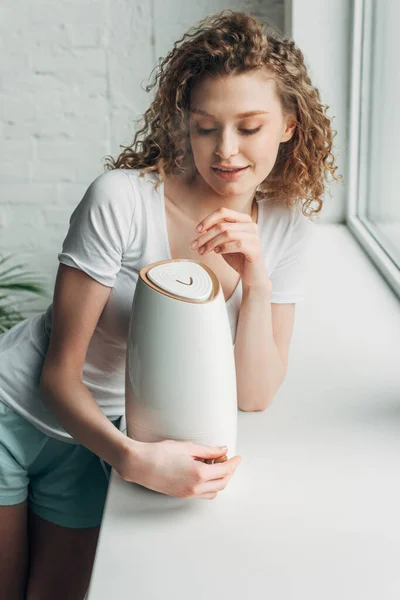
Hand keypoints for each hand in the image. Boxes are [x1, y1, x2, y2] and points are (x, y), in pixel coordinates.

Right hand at [118, 438, 241, 499]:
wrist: (139, 464)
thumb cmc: (159, 453)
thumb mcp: (187, 447)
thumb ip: (208, 451)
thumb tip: (221, 450)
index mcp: (199, 474)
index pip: (225, 470)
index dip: (233, 463)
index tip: (237, 457)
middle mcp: (195, 487)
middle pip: (222, 483)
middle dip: (228, 471)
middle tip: (226, 458)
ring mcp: (188, 493)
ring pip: (213, 491)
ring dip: (219, 480)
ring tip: (214, 464)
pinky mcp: (181, 494)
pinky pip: (202, 493)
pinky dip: (209, 485)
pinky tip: (203, 472)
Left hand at [190, 207, 271, 290]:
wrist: (251, 275)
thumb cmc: (237, 257)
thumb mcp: (223, 242)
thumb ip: (216, 233)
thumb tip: (201, 228)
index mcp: (243, 219)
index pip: (223, 212)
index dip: (208, 219)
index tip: (197, 230)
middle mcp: (251, 225)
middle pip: (222, 225)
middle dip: (205, 236)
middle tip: (194, 246)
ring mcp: (254, 236)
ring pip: (227, 234)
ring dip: (211, 243)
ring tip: (202, 251)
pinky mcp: (255, 248)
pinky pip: (237, 244)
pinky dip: (223, 248)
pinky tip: (217, 252)